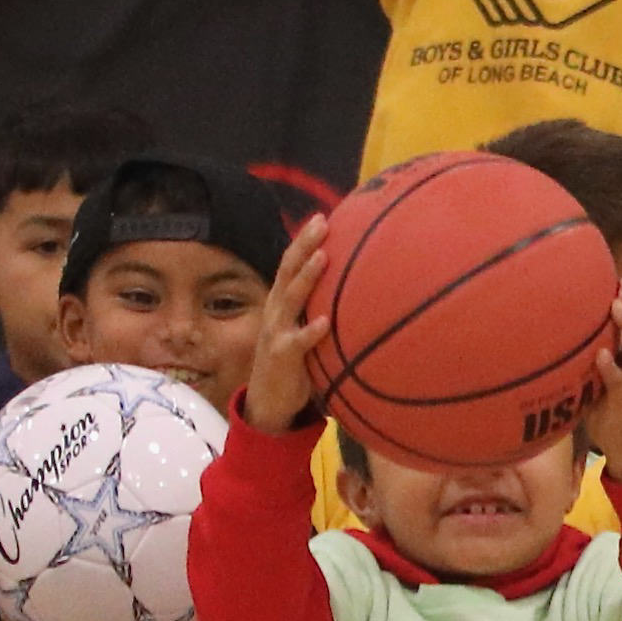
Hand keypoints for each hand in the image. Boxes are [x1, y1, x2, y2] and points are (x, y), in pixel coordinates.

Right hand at [242, 217, 333, 431]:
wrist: (269, 403)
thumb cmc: (294, 362)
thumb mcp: (304, 330)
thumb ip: (320, 311)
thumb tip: (352, 292)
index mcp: (282, 303)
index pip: (291, 265)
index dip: (304, 241)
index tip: (322, 217)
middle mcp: (276, 312)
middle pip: (288, 271)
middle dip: (304, 245)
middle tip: (322, 222)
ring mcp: (276, 332)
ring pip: (290, 299)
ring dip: (306, 278)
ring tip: (323, 257)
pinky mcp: (282, 357)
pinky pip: (297, 342)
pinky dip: (310, 332)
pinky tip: (325, 322)